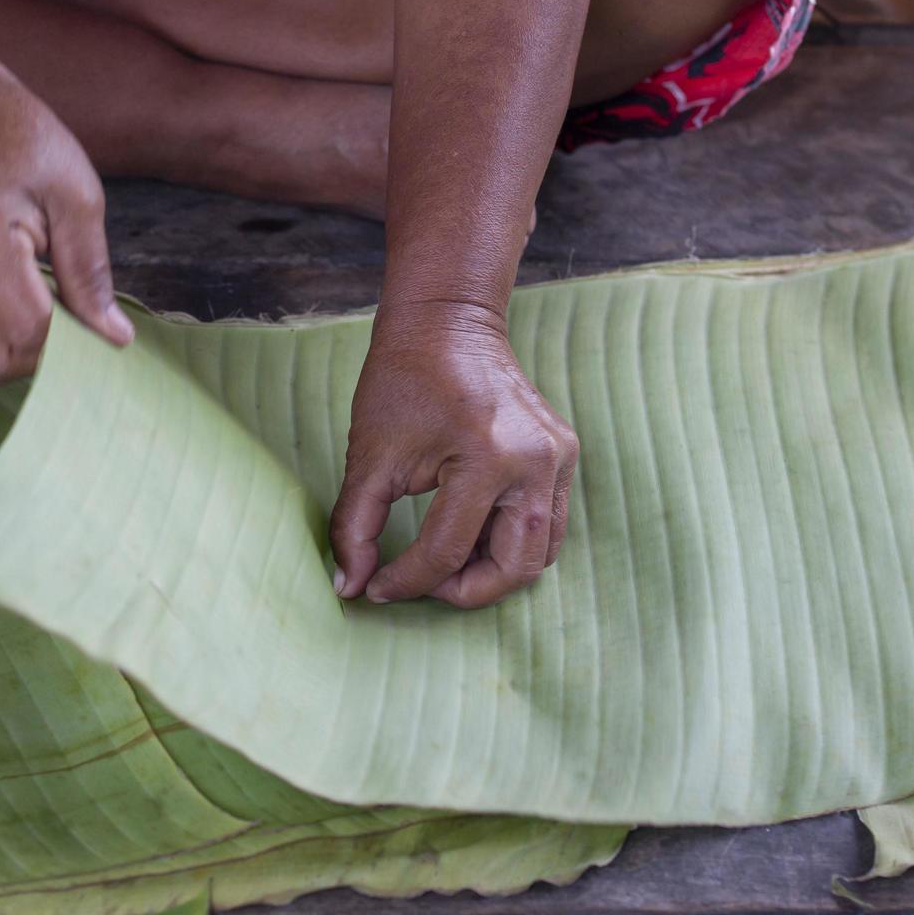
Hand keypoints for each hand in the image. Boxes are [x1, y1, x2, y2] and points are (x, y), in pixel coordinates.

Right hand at [0, 72, 131, 386]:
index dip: (71, 337)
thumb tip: (115, 337)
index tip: (93, 315)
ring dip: (19, 352)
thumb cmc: (21, 143)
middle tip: (68, 317)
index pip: (30, 328)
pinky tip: (15, 299)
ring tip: (41, 304)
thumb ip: (91, 272)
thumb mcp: (76, 195)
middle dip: (42, 357)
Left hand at [330, 302, 577, 608]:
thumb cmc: (402, 382)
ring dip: (492, 572)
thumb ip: (356, 527)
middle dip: (463, 591)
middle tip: (421, 585)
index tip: (376, 588)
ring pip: (539, 555)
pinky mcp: (564, 455)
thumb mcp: (369, 457)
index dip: (406, 581)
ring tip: (444, 563)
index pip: (447, 550)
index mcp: (486, 458)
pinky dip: (512, 544)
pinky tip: (470, 537)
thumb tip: (349, 586)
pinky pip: (548, 524)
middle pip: (513, 569)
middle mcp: (534, 462)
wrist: (447, 323)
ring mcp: (558, 458)